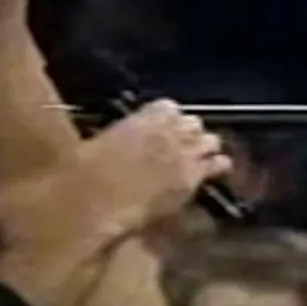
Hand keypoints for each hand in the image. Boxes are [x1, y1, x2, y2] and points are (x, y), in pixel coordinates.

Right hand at [73, 99, 231, 237]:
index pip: (169, 107)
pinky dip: (217, 165)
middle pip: (192, 123)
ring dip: (203, 145)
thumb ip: (121, 131)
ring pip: (210, 141)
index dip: (164, 116)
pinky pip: (217, 165)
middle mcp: (172, 130)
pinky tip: (217, 167)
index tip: (159, 123)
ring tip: (198, 153)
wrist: (100, 198)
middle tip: (179, 141)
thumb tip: (120, 130)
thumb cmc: (89, 168)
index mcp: (148, 116)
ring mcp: (186, 154)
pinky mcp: (193, 178)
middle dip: (188, 131)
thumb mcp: (100, 139)